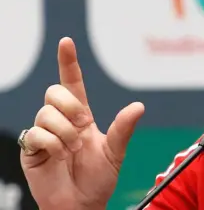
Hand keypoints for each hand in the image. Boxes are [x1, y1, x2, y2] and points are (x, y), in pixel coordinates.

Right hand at [20, 37, 144, 209]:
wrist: (82, 205)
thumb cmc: (98, 179)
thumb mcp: (115, 152)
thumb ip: (124, 129)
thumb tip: (139, 106)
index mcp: (81, 116)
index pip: (72, 83)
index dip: (69, 62)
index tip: (67, 42)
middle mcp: (61, 121)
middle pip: (55, 92)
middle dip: (71, 105)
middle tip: (83, 125)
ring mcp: (45, 134)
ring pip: (46, 112)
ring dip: (65, 132)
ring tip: (73, 150)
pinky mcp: (31, 150)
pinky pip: (37, 134)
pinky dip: (53, 144)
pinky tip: (60, 157)